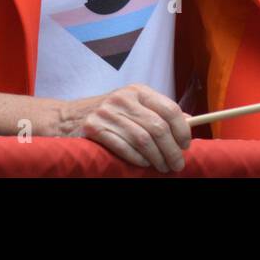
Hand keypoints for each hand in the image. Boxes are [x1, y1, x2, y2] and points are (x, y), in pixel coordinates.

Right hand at [59, 83, 190, 171]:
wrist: (68, 118)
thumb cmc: (110, 114)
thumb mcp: (135, 106)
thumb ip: (159, 112)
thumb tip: (191, 121)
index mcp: (138, 91)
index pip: (170, 109)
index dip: (182, 130)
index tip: (186, 145)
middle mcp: (123, 99)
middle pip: (158, 128)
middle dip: (172, 150)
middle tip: (177, 164)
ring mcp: (108, 113)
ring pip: (143, 140)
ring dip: (157, 158)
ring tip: (162, 167)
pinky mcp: (94, 128)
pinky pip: (124, 147)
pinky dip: (137, 159)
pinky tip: (143, 164)